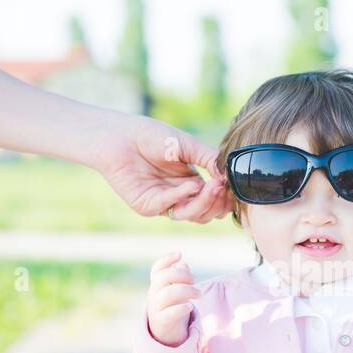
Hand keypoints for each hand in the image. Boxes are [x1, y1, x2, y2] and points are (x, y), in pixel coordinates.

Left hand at [87, 110, 235, 222]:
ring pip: (192, 216)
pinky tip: (190, 184)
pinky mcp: (148, 207)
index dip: (225, 196)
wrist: (121, 136)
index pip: (215, 200)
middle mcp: (179, 197)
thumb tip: (230, 175)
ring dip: (204, 202)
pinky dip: (182, 197)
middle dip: (217, 201)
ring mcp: (164, 204)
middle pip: (207, 212)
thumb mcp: (188, 145)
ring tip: (211, 185)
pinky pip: (170, 208)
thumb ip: (210, 159)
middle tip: (221, 186)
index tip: (232, 184)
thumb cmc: (152, 136)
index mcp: (191, 183)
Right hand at [147, 252, 198, 346]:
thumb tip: (183, 265)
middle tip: (194, 281)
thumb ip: (179, 277)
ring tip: (198, 294)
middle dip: (182, 275)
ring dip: (187, 291)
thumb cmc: (172, 305)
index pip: (157, 269)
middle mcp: (154, 293)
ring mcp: (157, 307)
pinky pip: (170, 313)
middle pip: (163, 277)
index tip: (180, 254)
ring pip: (168, 294)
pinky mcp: (162, 321)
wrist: (164, 331)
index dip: (167, 259)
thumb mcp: (175, 289)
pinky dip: (181, 308)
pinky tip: (190, 306)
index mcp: (157, 284)